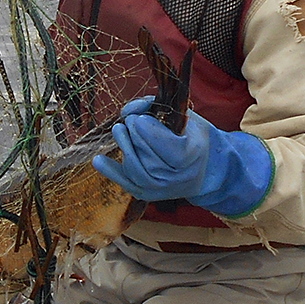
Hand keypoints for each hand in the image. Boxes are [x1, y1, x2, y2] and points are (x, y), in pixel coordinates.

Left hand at [93, 98, 273, 218]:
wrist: (206, 171)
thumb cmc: (195, 138)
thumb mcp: (185, 118)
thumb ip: (157, 108)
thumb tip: (127, 110)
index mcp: (191, 155)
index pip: (163, 144)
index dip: (147, 129)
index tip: (139, 118)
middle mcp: (176, 177)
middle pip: (146, 154)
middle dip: (134, 134)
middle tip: (130, 121)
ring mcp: (161, 189)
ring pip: (134, 168)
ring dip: (123, 146)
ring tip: (118, 130)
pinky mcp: (147, 195)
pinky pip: (125, 183)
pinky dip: (110, 171)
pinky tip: (98, 160)